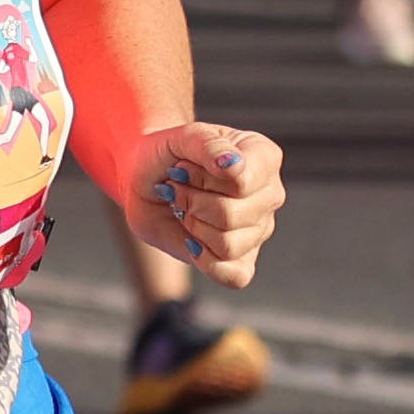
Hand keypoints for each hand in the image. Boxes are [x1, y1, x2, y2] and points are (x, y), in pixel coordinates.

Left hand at [127, 122, 283, 286]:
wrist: (144, 177)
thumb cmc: (167, 153)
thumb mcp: (181, 137)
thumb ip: (207, 144)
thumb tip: (233, 167)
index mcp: (263, 158)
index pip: (241, 183)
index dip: (201, 178)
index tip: (182, 166)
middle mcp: (270, 194)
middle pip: (232, 216)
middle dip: (191, 202)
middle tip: (177, 188)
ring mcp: (259, 228)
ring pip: (229, 245)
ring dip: (193, 226)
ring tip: (184, 208)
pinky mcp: (243, 258)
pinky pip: (235, 276)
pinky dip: (206, 261)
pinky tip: (192, 241)